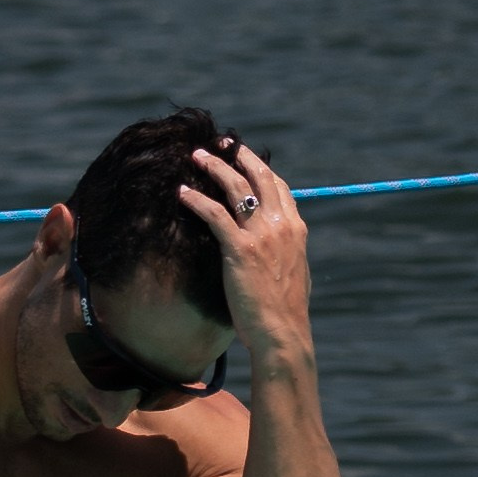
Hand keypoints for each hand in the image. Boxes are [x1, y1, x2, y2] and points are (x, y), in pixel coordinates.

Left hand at [179, 139, 311, 356]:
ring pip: (235, 188)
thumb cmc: (284, 311)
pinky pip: (214, 214)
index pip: (277, 186)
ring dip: (214, 167)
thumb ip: (286, 251)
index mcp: (295, 229)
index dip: (258, 167)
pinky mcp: (240, 249)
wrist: (282, 333)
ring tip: (196, 156)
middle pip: (258, 177)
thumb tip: (279, 245)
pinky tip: (182, 193)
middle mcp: (281, 225)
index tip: (243, 156)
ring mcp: (261, 235)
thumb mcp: (294, 272)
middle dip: (238, 155)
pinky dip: (196, 200)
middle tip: (220, 143)